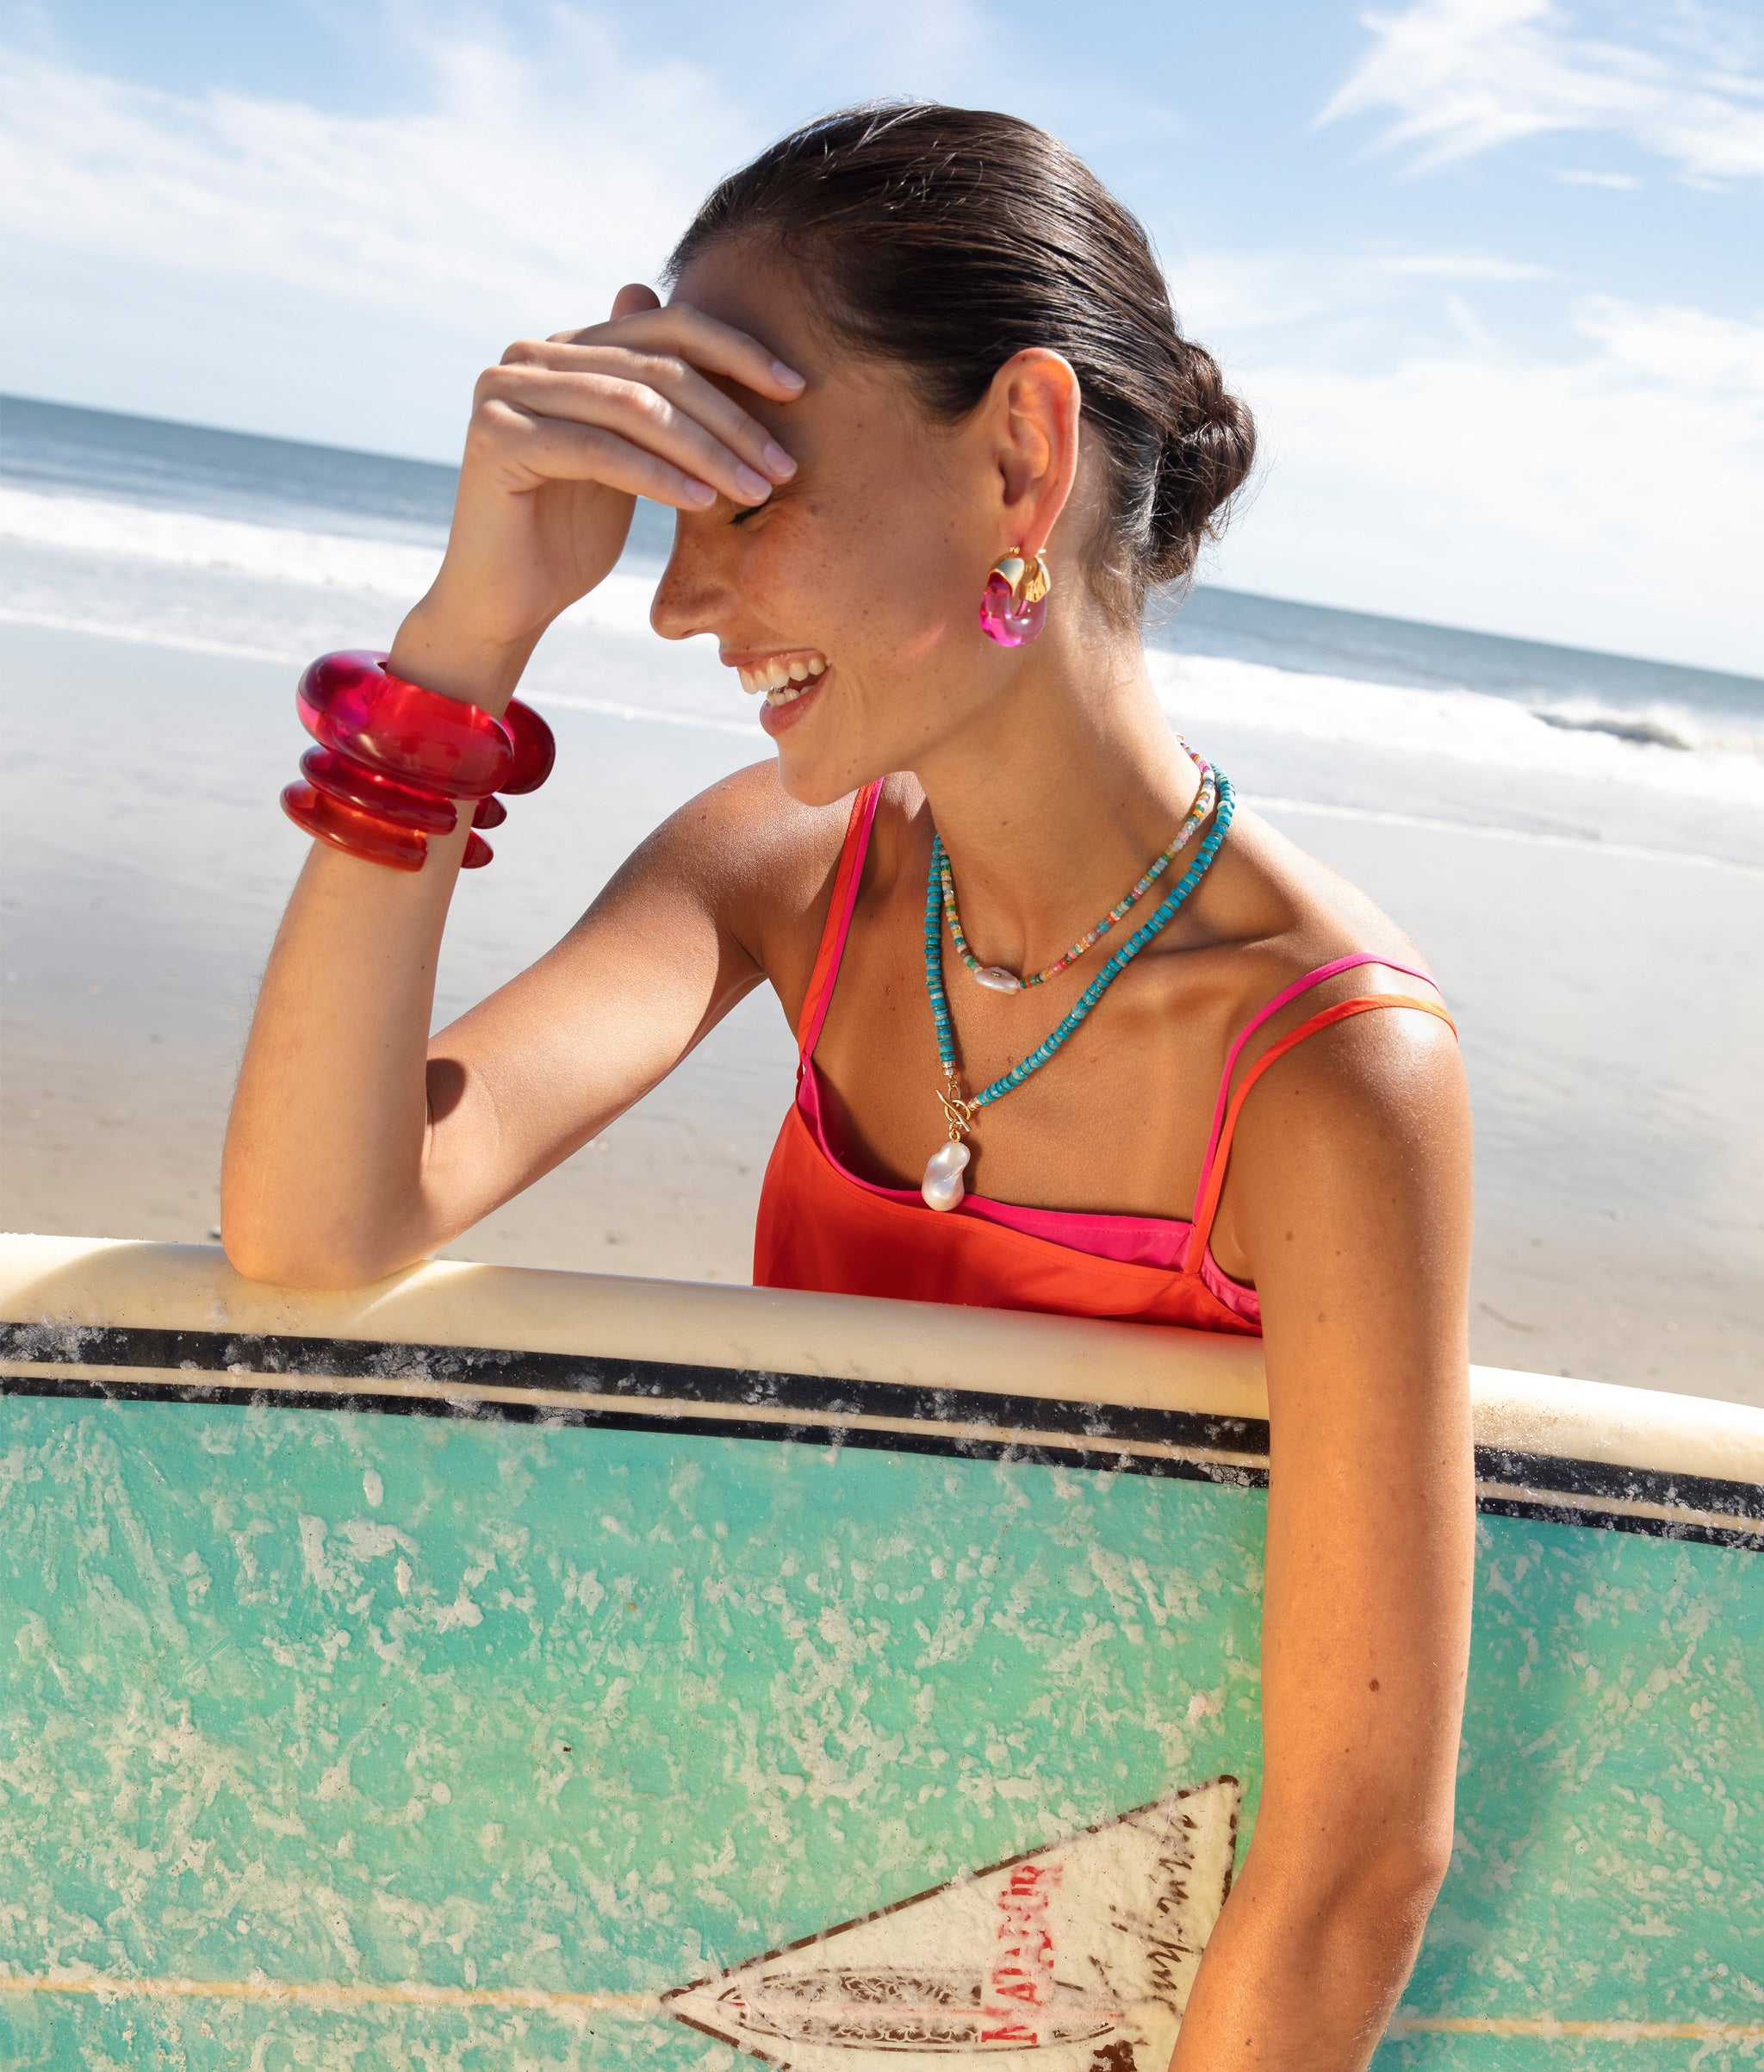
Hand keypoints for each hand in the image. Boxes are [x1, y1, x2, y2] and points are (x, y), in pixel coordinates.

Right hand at [395, 285, 802, 703]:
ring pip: (633, 407)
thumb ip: (645, 392)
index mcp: (563, 349)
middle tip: (783, 464)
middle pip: (655, 370)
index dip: (736, 351)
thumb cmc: (569, 536)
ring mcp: (505, 390)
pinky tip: (704, 502)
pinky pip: (599, 451)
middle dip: (731, 418)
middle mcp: (528, 356)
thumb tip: (650, 287)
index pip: (665, 327)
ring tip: (756, 490)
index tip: (797, 390)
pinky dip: (659, 476)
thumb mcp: (626, 458)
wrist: (505, 604)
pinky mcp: (496, 437)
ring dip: (707, 450)